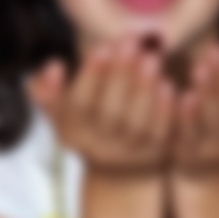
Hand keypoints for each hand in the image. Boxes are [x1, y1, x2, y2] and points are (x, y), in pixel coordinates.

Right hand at [27, 36, 175, 176]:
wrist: (118, 172)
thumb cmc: (90, 125)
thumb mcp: (64, 113)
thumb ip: (51, 91)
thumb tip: (54, 66)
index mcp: (73, 134)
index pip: (80, 104)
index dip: (91, 76)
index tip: (103, 47)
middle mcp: (99, 149)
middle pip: (110, 113)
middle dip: (120, 76)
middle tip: (131, 45)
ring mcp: (127, 155)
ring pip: (136, 123)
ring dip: (144, 89)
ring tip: (151, 59)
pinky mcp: (154, 156)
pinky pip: (159, 133)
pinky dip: (163, 110)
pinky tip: (167, 85)